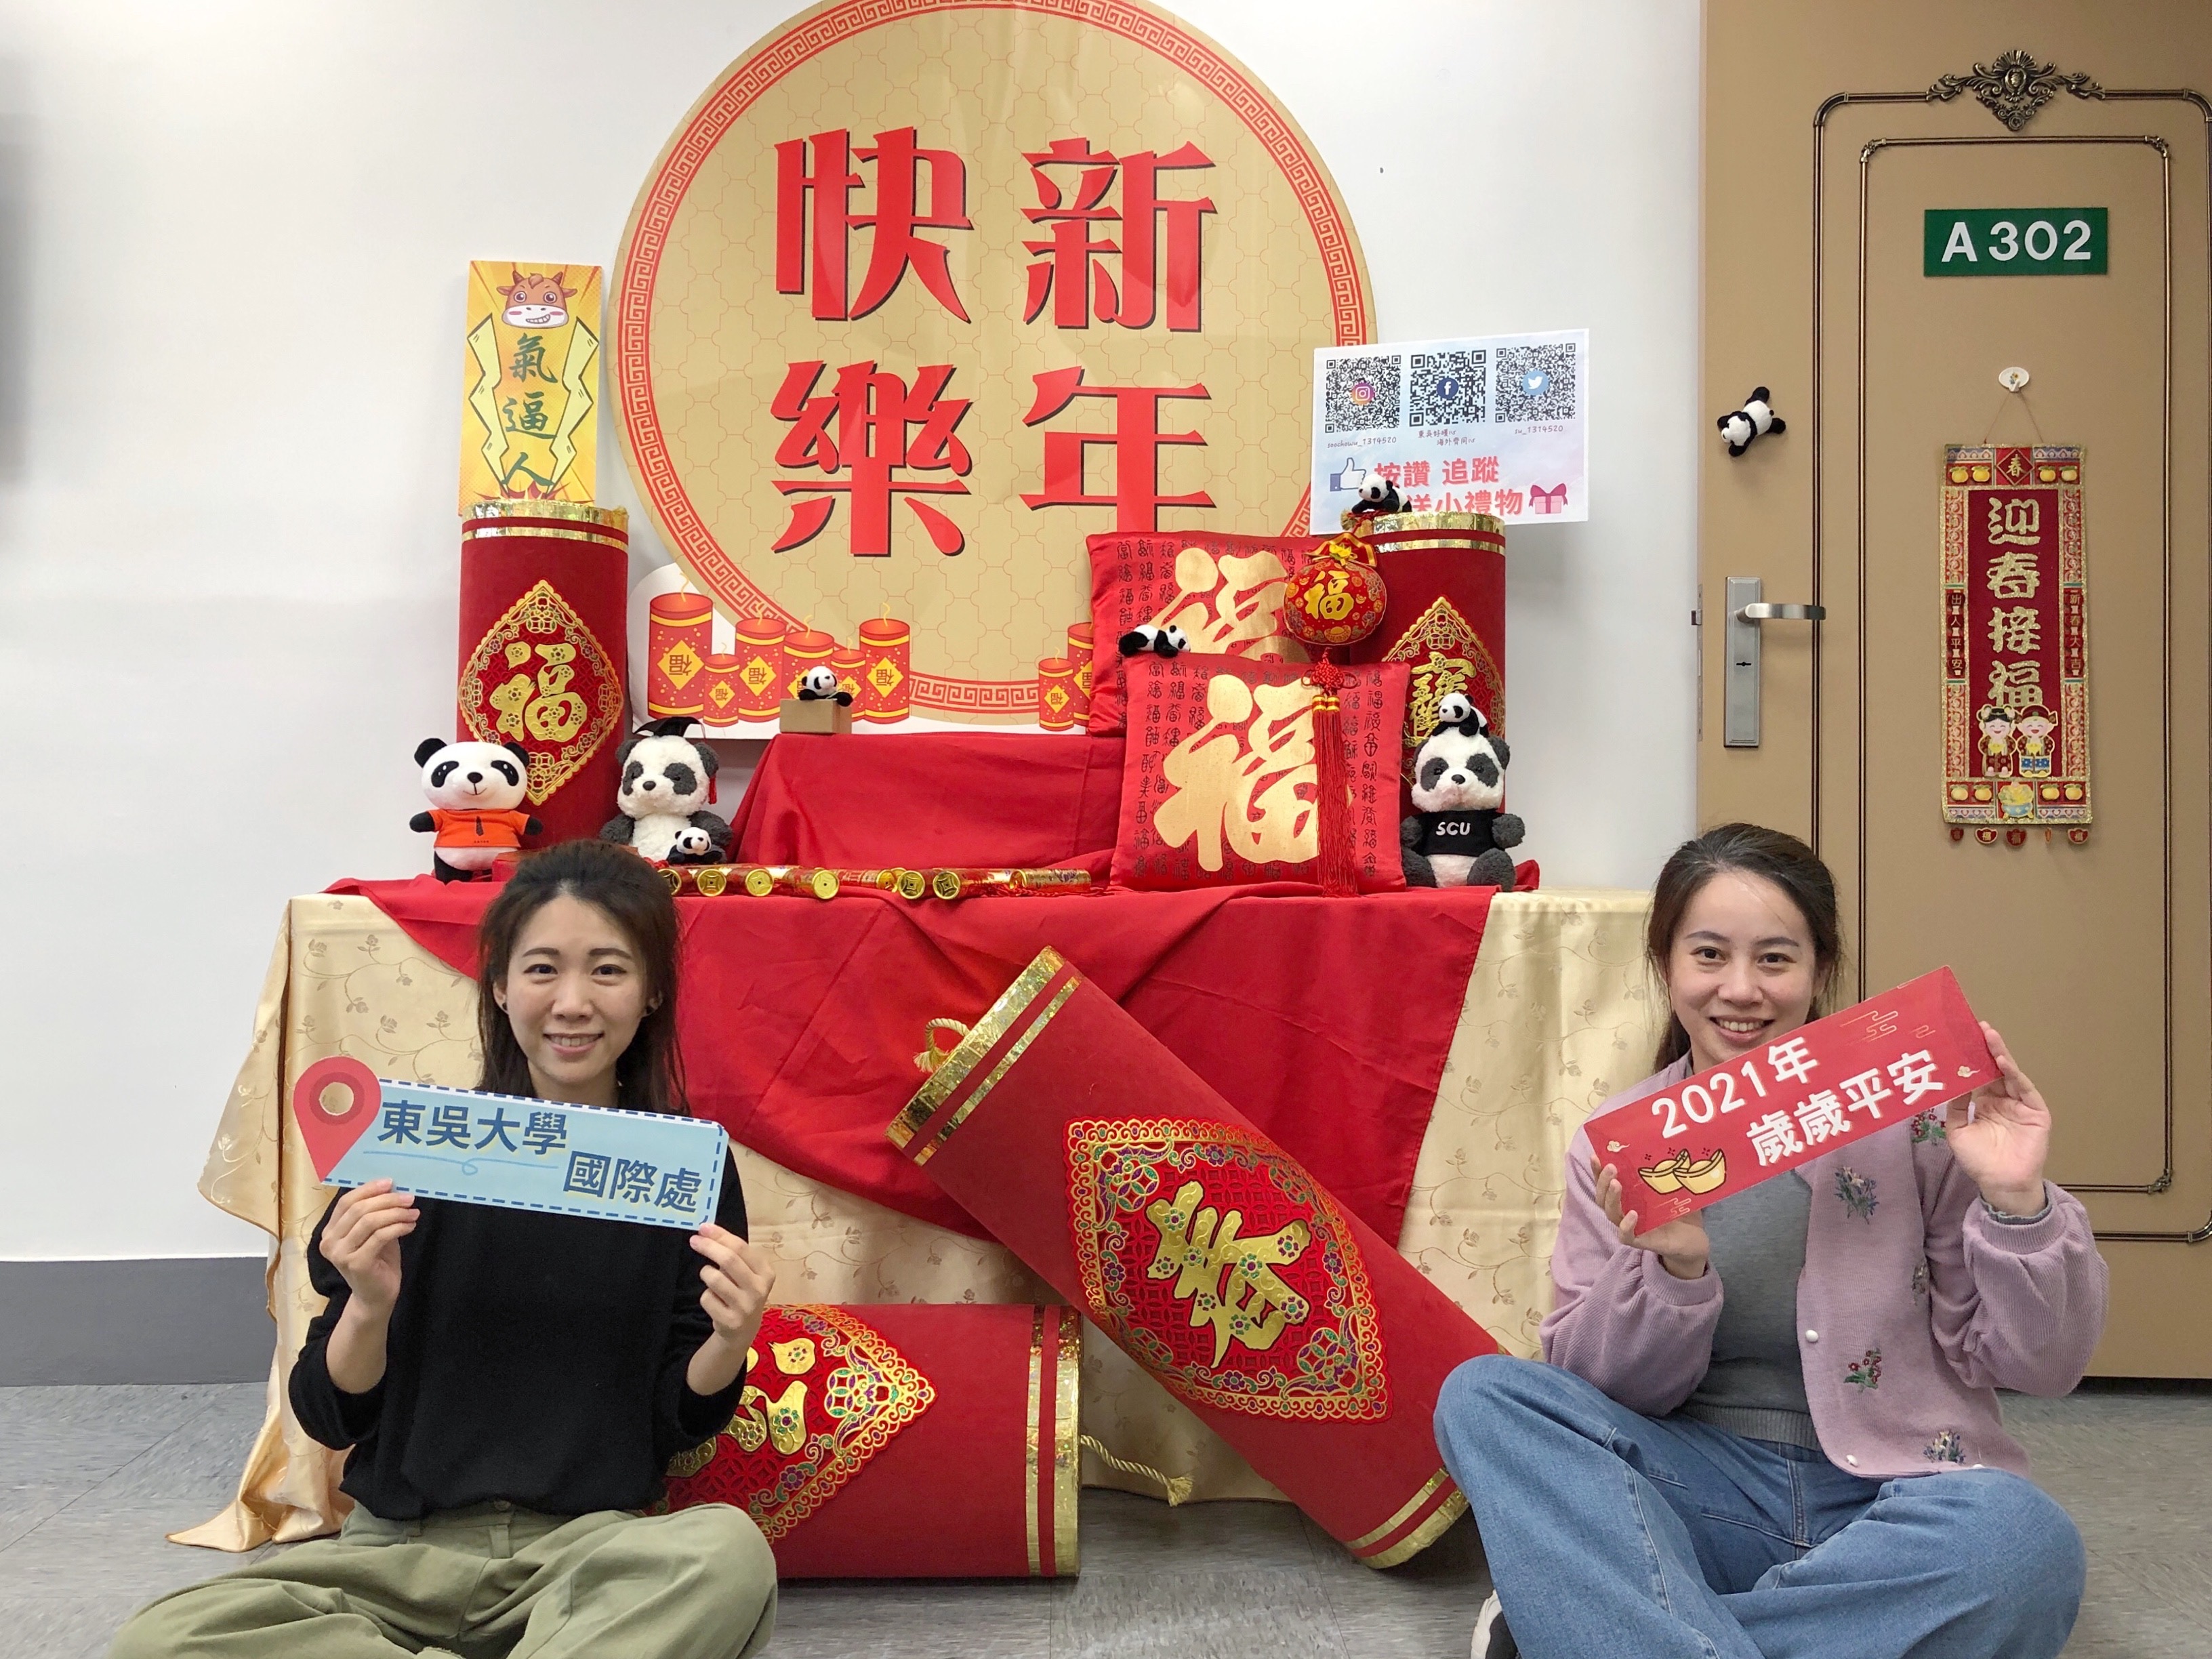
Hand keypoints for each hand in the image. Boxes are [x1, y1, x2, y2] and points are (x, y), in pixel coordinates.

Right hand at [320, 1180, 416, 1316]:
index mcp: (330, 1231)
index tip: (390, 1182)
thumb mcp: (373, 1233)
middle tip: (409, 1198)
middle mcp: (329, 1242)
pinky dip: (398, 1227)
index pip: (346, 1202)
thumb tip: (390, 1188)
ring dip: (396, 1213)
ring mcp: (340, 1254)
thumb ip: (375, 1214)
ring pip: (369, 1221)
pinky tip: (410, 1226)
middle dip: (387, 1200)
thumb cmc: (376, 1262)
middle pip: (358, 1209)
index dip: (368, 1189)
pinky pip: (380, 1236)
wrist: (375, 1296)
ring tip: (413, 1212)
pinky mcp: (356, 1263)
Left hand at [686, 1225, 775, 1395]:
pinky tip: (715, 1301)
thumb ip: (732, 1252)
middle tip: (694, 1240)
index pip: (741, 1247)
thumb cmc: (742, 1291)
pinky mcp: (730, 1321)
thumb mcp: (746, 1272)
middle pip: (729, 1260)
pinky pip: (707, 1298)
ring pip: (715, 1279)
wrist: (743, 1330)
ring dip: (706, 1273)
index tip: (703, 1228)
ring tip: (710, 1278)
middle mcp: (760, 1289)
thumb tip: (706, 1230)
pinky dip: (706, 1296)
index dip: (720, 1235)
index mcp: (766, 1272)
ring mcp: (746, 1307)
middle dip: (709, 1247)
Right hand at [1593, 1157, 1708, 1279]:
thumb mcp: (1673, 1188)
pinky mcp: (1641, 1241)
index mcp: (1628, 1196)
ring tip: (1617, 1184)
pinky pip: (1626, 1236)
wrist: (1694, 1238)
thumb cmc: (1680, 1210)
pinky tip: (1633, 1214)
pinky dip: (1626, 1226)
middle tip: (1611, 1167)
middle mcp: (1625, 1210)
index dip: (1597, 1170)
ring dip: (1611, 1198)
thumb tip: (1669, 1145)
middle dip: (1602, 1181)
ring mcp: (1631, 1227)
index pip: (1607, 1182)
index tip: (1595, 1155)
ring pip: (1611, 1214)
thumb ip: (1667, 1172)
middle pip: (1602, 1198)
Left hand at [1945, 1023, 2051, 1214]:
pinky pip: (2024, 1089)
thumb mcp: (1957, 1130)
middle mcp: (2003, 1100)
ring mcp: (2020, 1105)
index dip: (1970, 1057)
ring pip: (2010, 1074)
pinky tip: (2003, 1061)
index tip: (1960, 1037)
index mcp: (1984, 1103)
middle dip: (1985, 1048)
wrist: (2000, 1184)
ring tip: (1989, 1036)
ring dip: (1999, 1054)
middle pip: (1994, 1069)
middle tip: (1977, 1027)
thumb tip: (1952, 1081)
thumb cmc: (1979, 1161)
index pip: (1978, 1074)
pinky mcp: (2036, 1112)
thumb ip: (1954, 1106)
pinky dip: (2014, 1073)